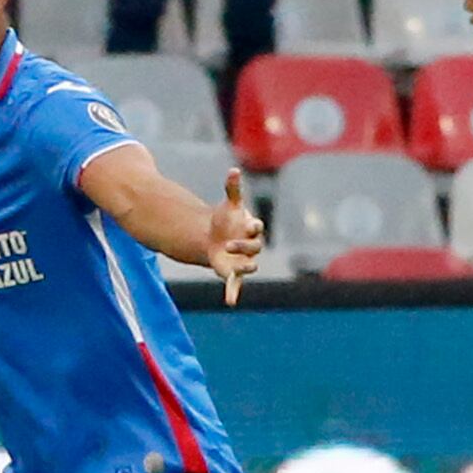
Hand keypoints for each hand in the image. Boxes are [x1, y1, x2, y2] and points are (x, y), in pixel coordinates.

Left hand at [207, 167, 262, 305]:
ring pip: (248, 266)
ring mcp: (243, 260)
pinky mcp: (233, 273)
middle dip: (244, 246)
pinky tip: (230, 302)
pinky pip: (235, 285)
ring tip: (240, 269)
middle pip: (253, 247)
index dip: (253, 227)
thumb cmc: (227, 220)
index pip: (256, 228)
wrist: (216, 237)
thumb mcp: (230, 205)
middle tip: (230, 244)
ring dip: (244, 267)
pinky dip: (233, 293)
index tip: (249, 224)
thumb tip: (233, 170)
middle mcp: (251, 246)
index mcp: (251, 229)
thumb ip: (233, 189)